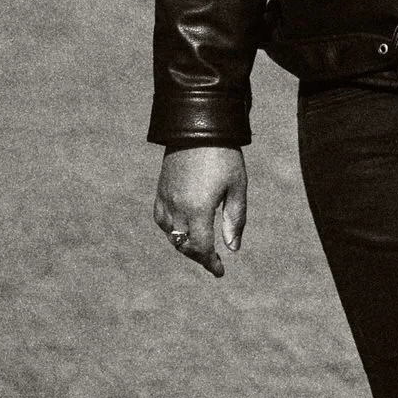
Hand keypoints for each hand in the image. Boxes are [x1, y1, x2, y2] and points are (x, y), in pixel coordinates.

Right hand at [154, 146, 247, 276]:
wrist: (198, 126)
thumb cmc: (224, 155)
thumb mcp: (237, 187)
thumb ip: (235, 219)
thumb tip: (232, 248)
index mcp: (198, 209)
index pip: (201, 247)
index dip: (210, 262)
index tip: (219, 271)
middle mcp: (177, 207)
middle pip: (184, 244)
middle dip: (198, 256)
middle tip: (212, 262)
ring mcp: (166, 197)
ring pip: (170, 233)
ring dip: (184, 243)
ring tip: (199, 247)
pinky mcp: (161, 188)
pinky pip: (160, 218)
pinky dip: (170, 229)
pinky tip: (181, 228)